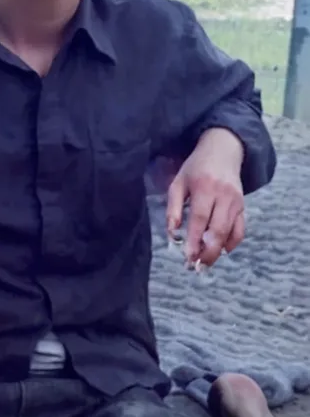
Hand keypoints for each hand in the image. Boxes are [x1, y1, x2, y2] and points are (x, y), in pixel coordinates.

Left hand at [166, 128, 244, 266]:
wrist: (223, 150)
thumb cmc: (196, 168)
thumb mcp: (179, 182)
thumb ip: (173, 207)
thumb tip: (172, 233)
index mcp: (204, 187)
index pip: (200, 218)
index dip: (194, 239)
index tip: (187, 257)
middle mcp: (223, 195)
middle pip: (217, 229)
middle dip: (208, 251)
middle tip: (197, 266)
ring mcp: (236, 201)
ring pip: (230, 232)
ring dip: (218, 250)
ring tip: (205, 262)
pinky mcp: (243, 206)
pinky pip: (241, 229)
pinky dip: (233, 242)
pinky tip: (222, 250)